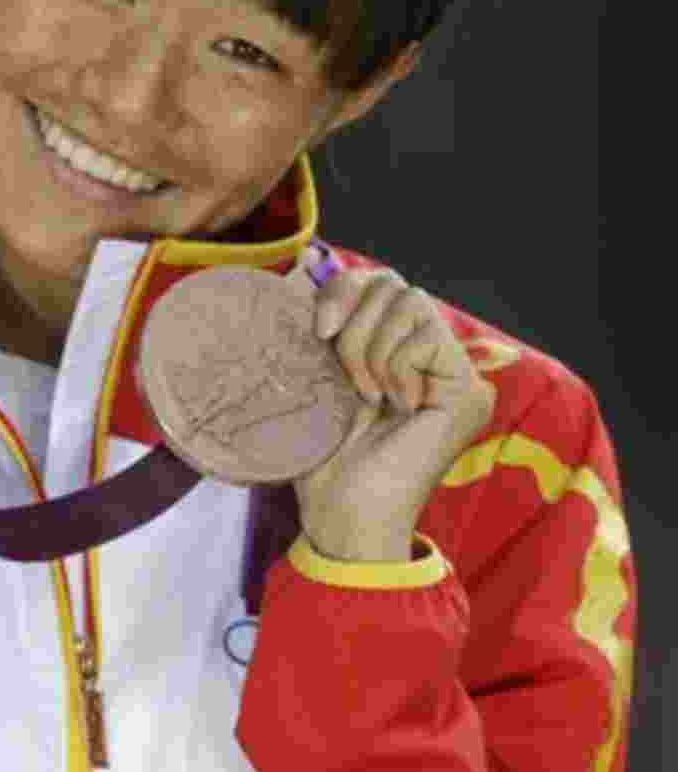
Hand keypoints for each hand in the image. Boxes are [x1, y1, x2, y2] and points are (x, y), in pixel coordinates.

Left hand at [292, 254, 495, 561]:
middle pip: (394, 284)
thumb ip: (321, 323)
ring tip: (367, 396)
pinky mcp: (467, 391)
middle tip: (345, 377)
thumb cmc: (321, 455)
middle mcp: (431, 360)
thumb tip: (304, 261)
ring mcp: (455, 376)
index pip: (379, 283)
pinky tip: (395, 407)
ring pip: (410, 301)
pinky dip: (394, 365)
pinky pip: (425, 335)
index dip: (343, 290)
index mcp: (395, 352)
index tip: (316, 329)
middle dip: (354, 322)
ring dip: (370, 348)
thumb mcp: (313, 373)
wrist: (341, 510)